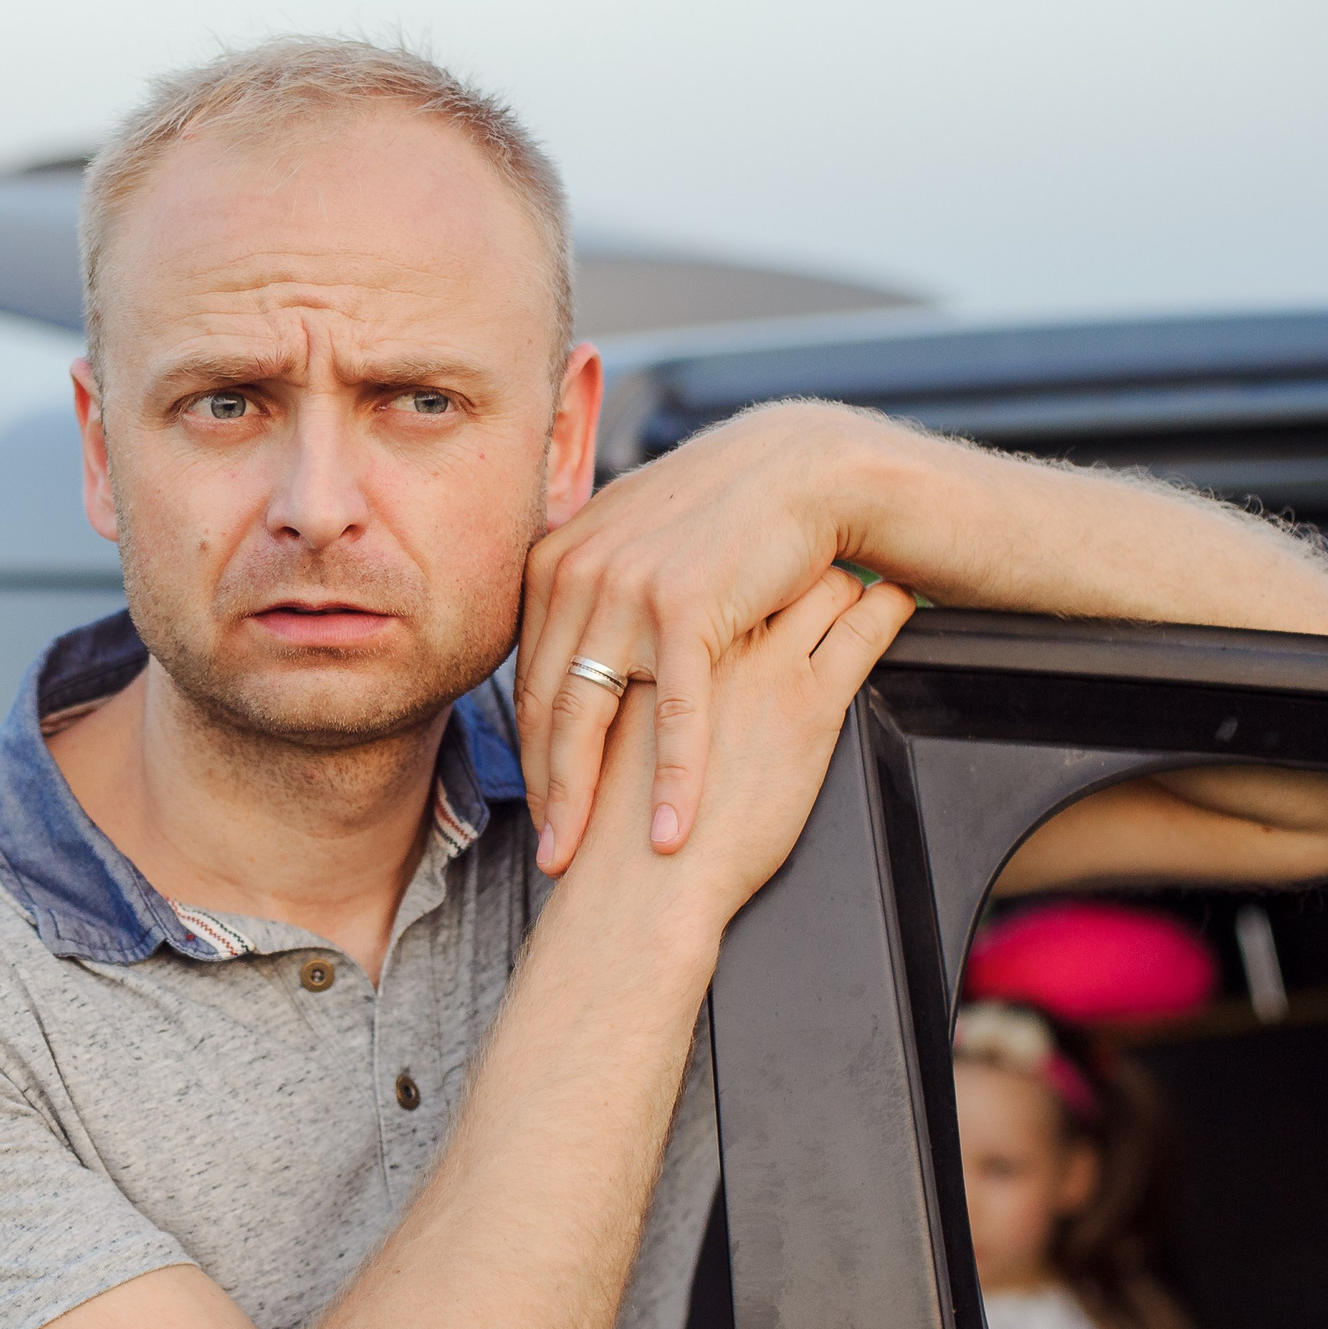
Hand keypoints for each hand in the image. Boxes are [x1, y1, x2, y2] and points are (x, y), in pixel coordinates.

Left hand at [519, 402, 894, 873]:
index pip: (529, 680)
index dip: (530, 755)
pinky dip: (673, 780)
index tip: (539, 807)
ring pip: (592, 717)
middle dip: (544, 792)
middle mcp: (576, 574)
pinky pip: (675, 712)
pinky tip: (672, 831)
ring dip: (583, 799)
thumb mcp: (632, 537)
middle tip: (548, 855)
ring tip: (579, 858)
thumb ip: (588, 586)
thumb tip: (560, 639)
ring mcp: (628, 589)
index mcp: (555, 563)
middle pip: (546, 708)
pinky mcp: (686, 607)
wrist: (798, 470)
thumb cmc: (721, 515)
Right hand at [557, 565, 916, 926]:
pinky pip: (861, 630)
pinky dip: (886, 607)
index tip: (751, 548)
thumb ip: (621, 697)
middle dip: (786, 546)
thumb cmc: (612, 831)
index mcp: (648, 641)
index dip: (732, 553)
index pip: (701, 565)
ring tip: (864, 555)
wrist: (641, 891)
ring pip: (814, 584)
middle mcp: (703, 642)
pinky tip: (901, 595)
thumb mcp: (605, 742)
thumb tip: (632, 677)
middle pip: (758, 560)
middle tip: (808, 535)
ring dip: (842, 567)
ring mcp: (758, 668)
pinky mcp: (807, 704)